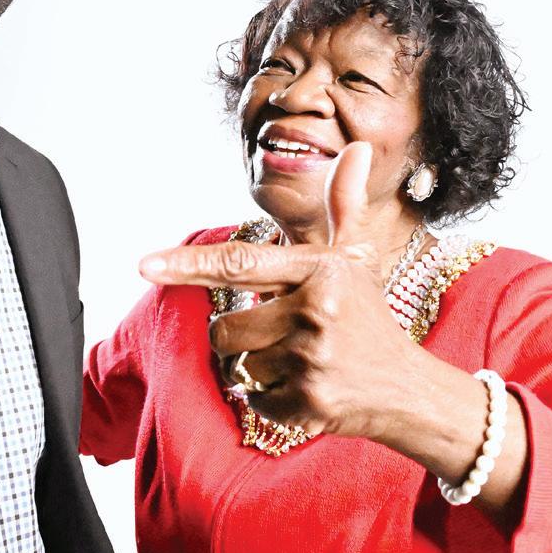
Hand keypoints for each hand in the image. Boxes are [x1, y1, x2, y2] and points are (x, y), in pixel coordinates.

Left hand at [139, 143, 426, 440]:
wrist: (406, 389)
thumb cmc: (367, 316)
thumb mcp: (356, 258)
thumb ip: (343, 204)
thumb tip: (354, 148)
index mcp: (320, 270)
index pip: (238, 264)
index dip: (187, 265)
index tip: (144, 265)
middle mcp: (315, 312)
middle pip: (223, 328)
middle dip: (238, 335)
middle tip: (281, 334)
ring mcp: (312, 360)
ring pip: (236, 364)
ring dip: (255, 366)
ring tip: (296, 360)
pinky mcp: (308, 404)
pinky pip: (253, 400)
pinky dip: (270, 398)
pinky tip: (304, 388)